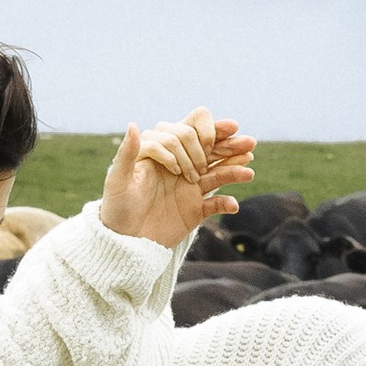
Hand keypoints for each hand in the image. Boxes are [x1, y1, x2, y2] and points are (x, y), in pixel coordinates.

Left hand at [99, 109, 254, 248]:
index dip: (204, 135)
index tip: (205, 146)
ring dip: (234, 171)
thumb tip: (133, 124)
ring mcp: (189, 189)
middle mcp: (180, 168)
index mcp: (163, 155)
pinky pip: (215, 205)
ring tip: (249, 170)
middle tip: (249, 141)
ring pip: (217, 175)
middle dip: (229, 146)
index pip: (189, 135)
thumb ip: (128, 153)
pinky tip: (232, 205)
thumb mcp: (118, 180)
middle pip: (210, 152)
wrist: (122, 241)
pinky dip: (225, 204)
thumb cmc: (115, 208)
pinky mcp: (194, 211)